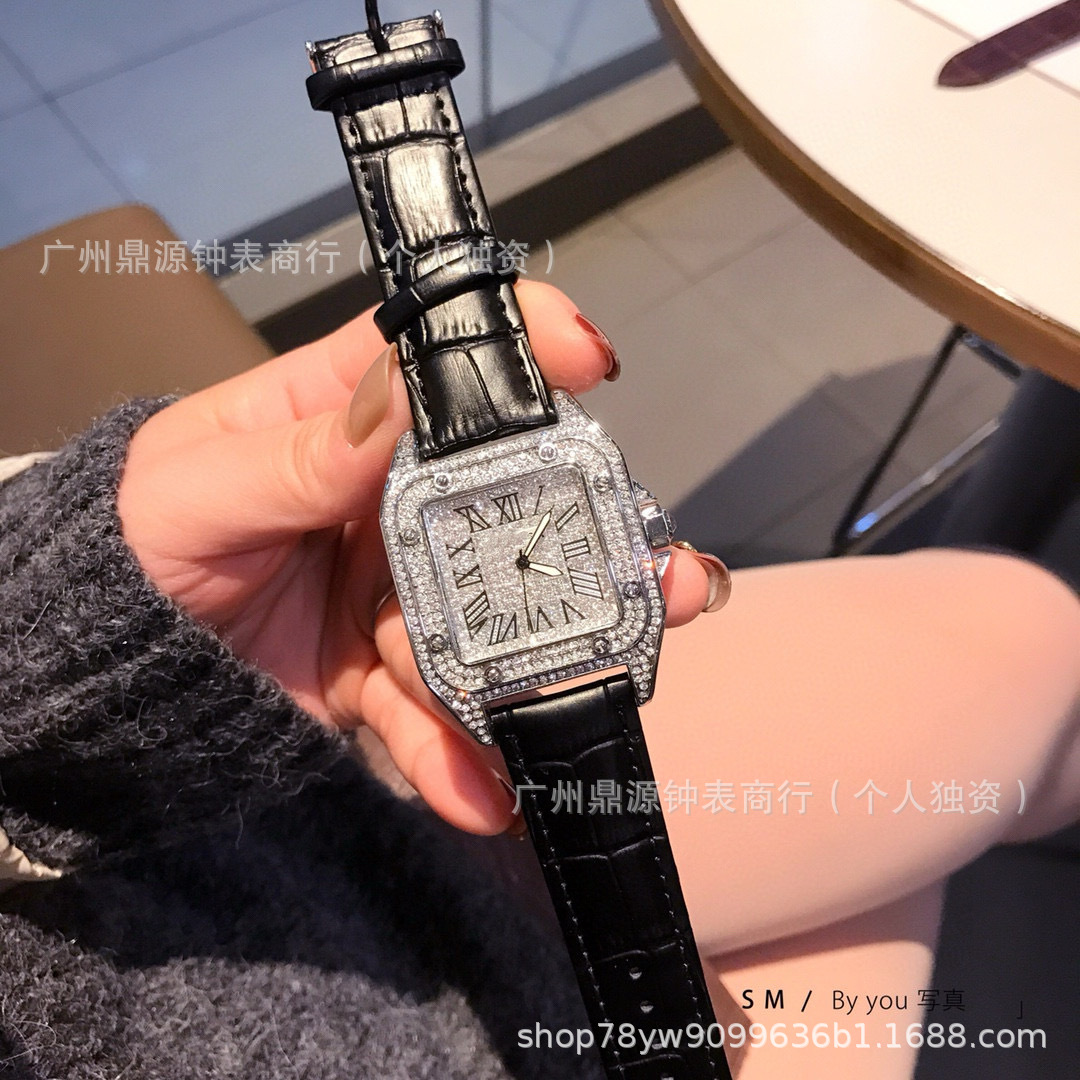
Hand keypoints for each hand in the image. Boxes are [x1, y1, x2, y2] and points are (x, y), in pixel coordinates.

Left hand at [117, 282, 717, 833]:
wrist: (111, 674)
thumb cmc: (134, 547)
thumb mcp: (196, 492)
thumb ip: (298, 458)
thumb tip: (398, 402)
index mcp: (343, 419)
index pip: (442, 364)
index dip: (522, 347)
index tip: (591, 358)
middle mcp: (390, 499)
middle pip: (509, 504)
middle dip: (593, 539)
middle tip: (665, 576)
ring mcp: (397, 590)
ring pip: (492, 620)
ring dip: (555, 661)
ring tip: (600, 691)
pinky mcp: (384, 674)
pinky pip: (434, 713)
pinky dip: (459, 752)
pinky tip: (486, 791)